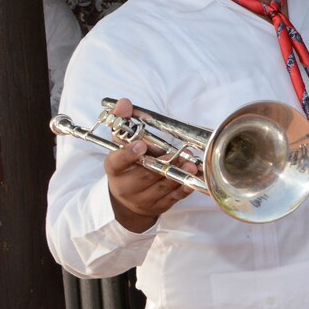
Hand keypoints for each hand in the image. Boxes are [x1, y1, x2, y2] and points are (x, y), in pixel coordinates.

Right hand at [104, 98, 194, 232]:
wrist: (126, 200)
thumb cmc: (126, 166)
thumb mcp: (120, 145)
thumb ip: (122, 123)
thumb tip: (124, 102)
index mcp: (114, 168)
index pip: (118, 161)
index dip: (129, 154)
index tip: (141, 145)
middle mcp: (126, 186)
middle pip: (144, 175)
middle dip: (162, 163)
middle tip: (178, 153)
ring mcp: (142, 199)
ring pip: (161, 187)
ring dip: (177, 175)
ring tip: (190, 163)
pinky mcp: (158, 206)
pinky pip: (173, 198)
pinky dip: (185, 188)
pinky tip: (194, 177)